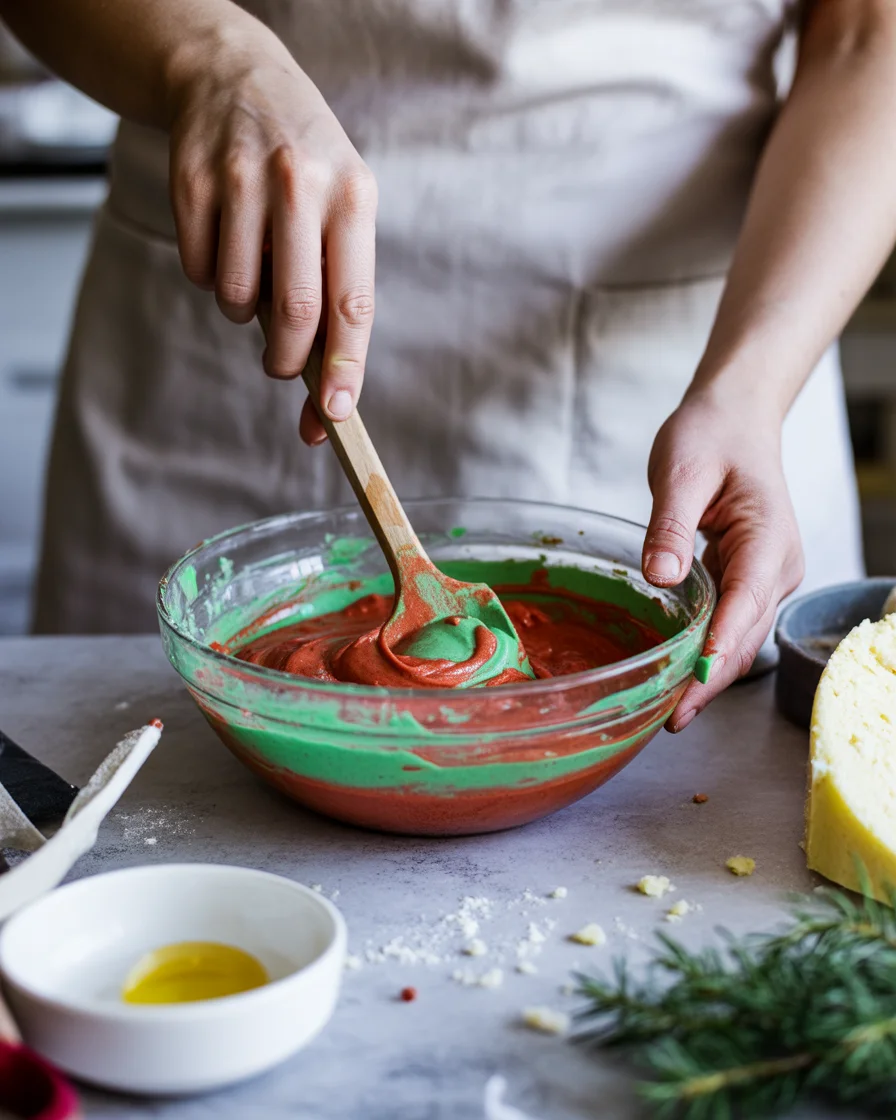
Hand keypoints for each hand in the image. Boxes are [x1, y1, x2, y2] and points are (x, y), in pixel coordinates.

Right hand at [167, 21, 376, 442]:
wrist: (236, 77)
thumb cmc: (305, 169)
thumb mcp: (341, 209)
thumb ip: (339, 289)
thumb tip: (331, 395)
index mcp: (353, 200)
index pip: (353, 304)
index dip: (345, 367)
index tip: (337, 412)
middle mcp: (301, 185)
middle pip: (297, 313)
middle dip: (288, 360)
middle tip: (281, 366)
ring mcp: (241, 179)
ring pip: (237, 298)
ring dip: (243, 312)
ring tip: (253, 276)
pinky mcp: (191, 180)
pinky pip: (199, 270)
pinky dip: (210, 277)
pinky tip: (224, 241)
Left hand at [642, 390, 804, 731]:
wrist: (735, 420)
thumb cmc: (712, 436)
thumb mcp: (681, 471)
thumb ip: (670, 526)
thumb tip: (660, 577)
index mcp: (767, 539)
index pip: (745, 604)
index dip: (718, 648)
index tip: (691, 685)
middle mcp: (776, 568)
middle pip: (744, 636)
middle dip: (708, 679)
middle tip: (667, 718)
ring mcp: (766, 578)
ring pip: (739, 639)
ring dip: (707, 675)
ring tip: (667, 712)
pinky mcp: (748, 581)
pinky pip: (728, 625)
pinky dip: (704, 652)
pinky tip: (675, 675)